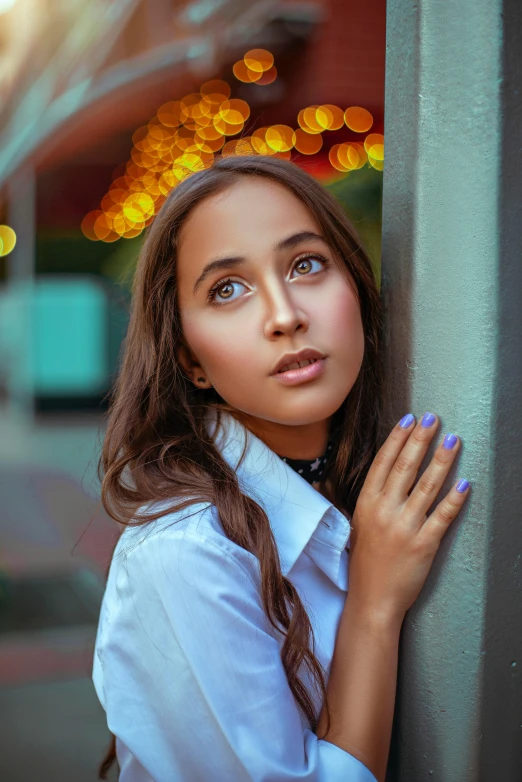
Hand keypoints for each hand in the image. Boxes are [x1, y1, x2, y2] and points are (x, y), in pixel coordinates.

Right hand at [348, 413, 469, 623]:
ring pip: (426, 486)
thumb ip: (367, 498)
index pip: (383, 462)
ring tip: (453, 440)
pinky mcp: (423, 544)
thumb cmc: (365, 563)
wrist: (371, 600)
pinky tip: (464, 483)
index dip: (397, 438)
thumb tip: (373, 473)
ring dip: (442, 460)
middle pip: (405, 467)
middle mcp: (384, 511)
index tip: (409, 419)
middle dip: (421, 439)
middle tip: (433, 419)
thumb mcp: (356, 524)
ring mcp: (404, 527)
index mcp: (366, 503)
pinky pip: (442, 516)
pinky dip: (454, 499)